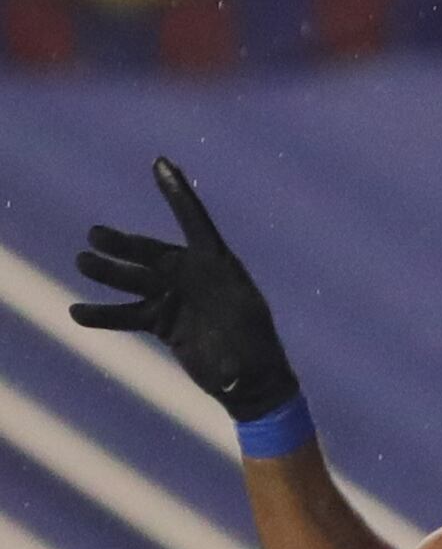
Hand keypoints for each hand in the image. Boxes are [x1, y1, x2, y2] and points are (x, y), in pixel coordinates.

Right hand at [68, 158, 299, 422]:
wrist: (251, 385)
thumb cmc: (258, 363)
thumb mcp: (250, 358)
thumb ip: (234, 361)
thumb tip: (227, 378)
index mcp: (221, 270)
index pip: (196, 223)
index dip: (177, 194)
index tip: (160, 163)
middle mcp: (193, 278)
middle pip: (153, 254)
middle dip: (125, 245)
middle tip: (96, 236)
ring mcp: (175, 298)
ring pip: (134, 280)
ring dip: (108, 271)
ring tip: (83, 263)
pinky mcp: (162, 320)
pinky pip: (126, 313)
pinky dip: (103, 313)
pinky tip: (77, 312)